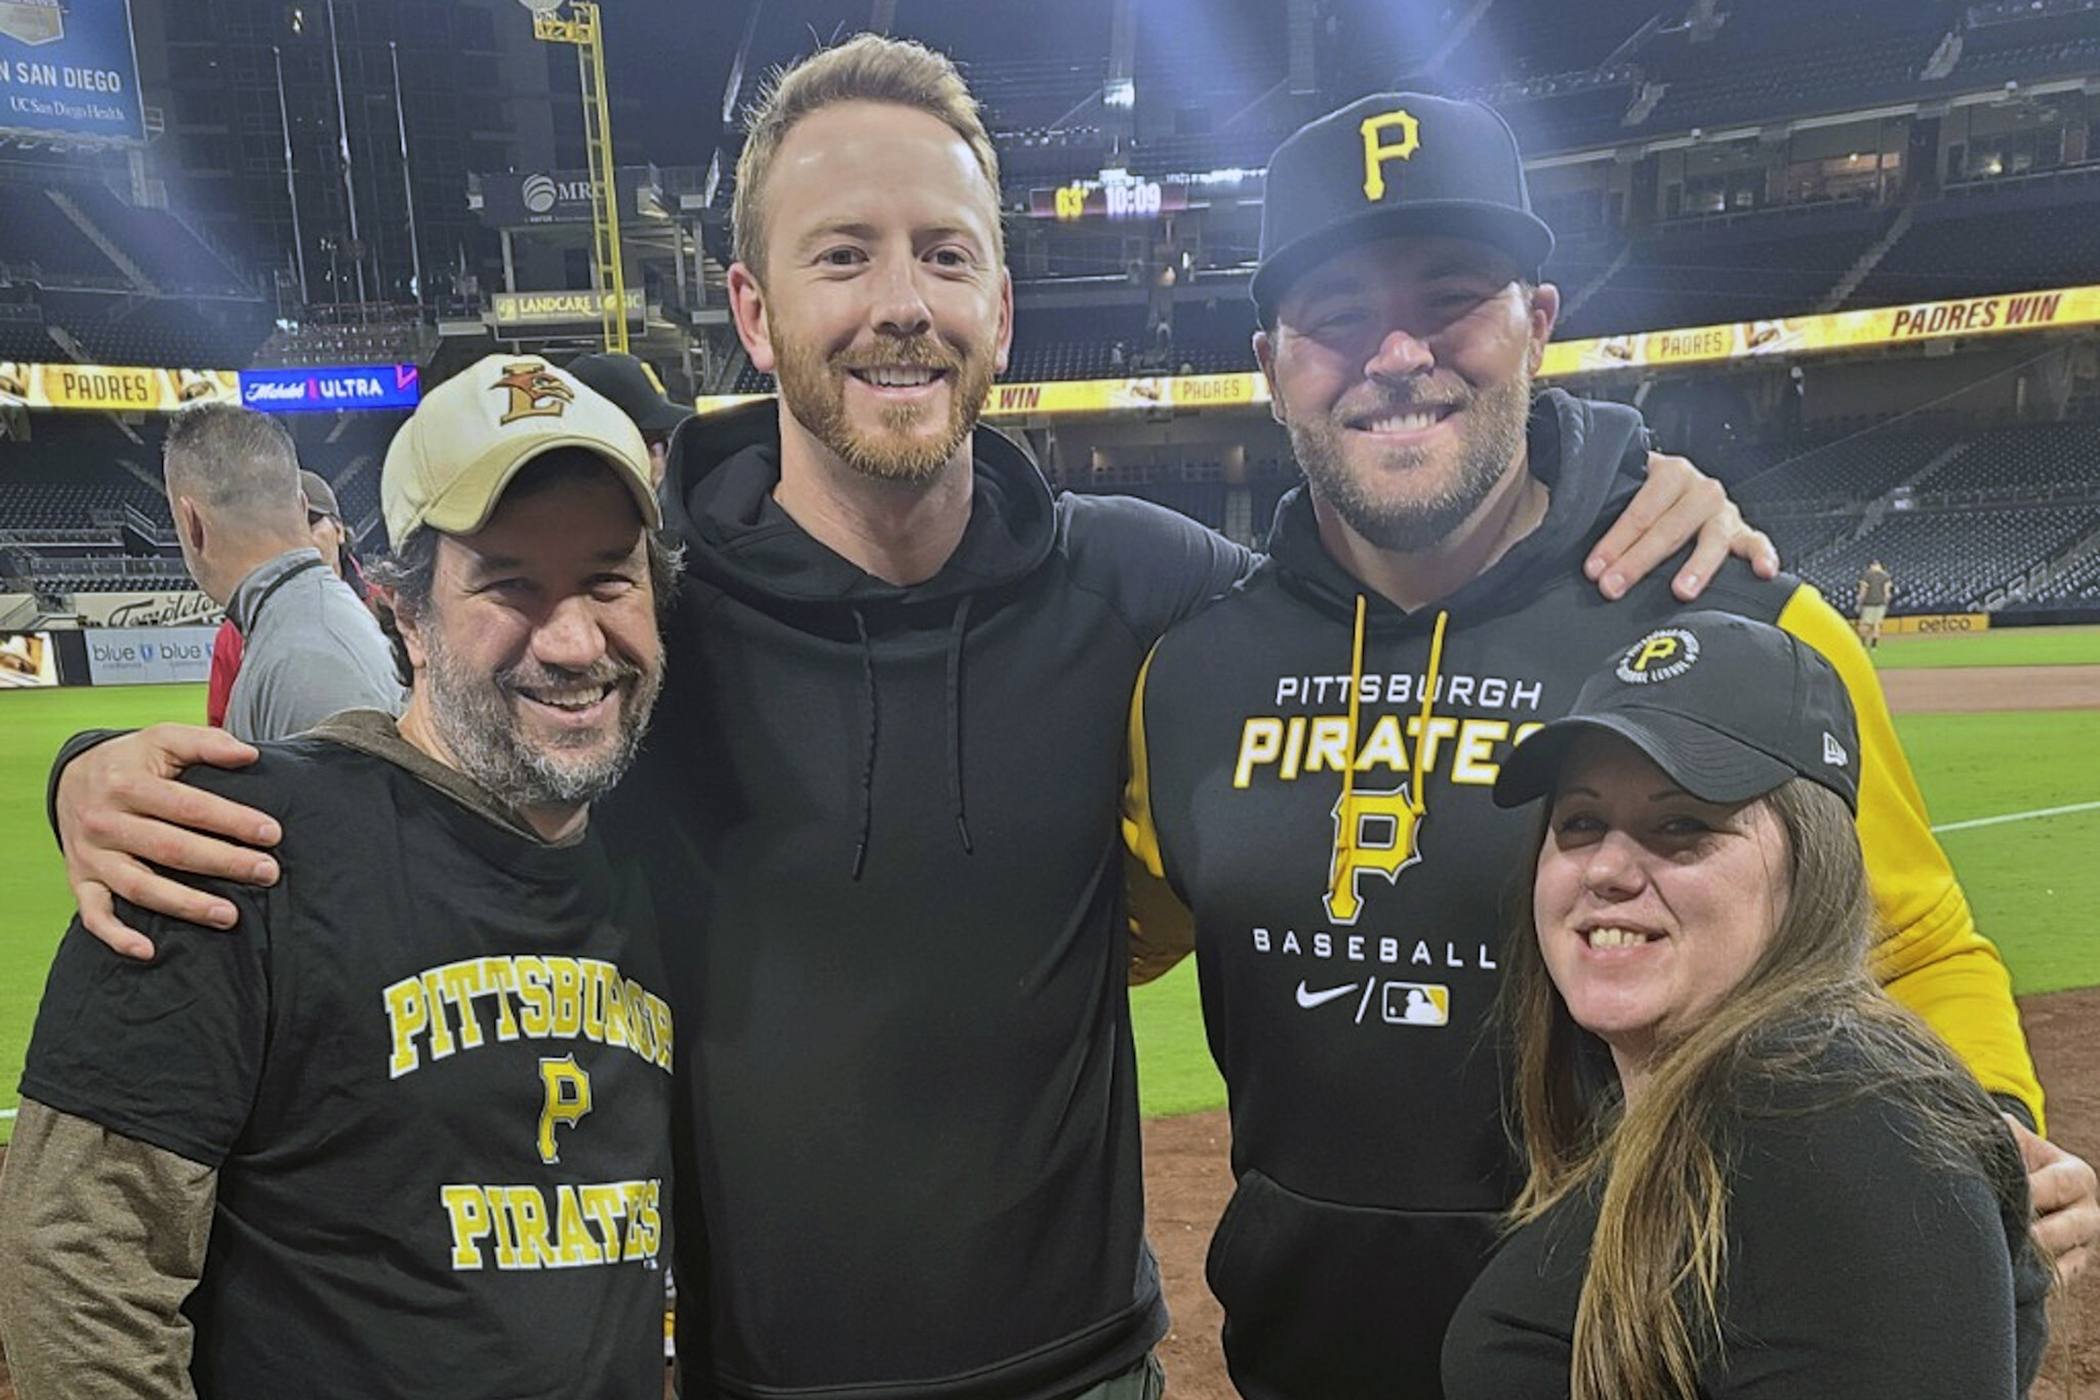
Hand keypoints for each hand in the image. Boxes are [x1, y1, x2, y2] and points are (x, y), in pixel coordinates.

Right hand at [56, 724, 279, 959]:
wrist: (70, 777)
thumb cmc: (133, 761)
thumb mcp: (163, 738)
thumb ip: (206, 744)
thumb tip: (250, 755)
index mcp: (128, 784)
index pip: (188, 806)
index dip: (232, 820)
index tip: (272, 833)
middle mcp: (105, 821)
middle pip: (170, 848)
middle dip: (223, 863)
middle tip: (268, 873)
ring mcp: (91, 855)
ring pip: (139, 887)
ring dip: (185, 904)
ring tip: (230, 915)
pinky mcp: (80, 880)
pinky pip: (93, 915)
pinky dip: (117, 936)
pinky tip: (149, 951)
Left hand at [1585, 451, 1779, 600]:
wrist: (1677, 484)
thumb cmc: (1642, 497)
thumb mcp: (1621, 491)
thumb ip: (1599, 505)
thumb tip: (1557, 529)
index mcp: (1668, 472)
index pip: (1639, 510)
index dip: (1614, 541)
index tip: (1594, 568)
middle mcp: (1699, 489)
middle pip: (1669, 529)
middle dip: (1638, 561)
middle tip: (1613, 586)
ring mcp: (1723, 512)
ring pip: (1711, 540)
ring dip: (1696, 566)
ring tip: (1681, 591)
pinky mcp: (1743, 532)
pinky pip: (1757, 542)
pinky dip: (1763, 555)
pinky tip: (1763, 571)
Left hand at [2009, 1115, 2097, 1281]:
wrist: (2020, 1185)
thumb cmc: (2014, 1158)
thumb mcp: (2013, 1141)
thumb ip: (2004, 1133)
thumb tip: (1989, 1126)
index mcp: (2077, 1175)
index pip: (2058, 1184)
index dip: (2029, 1190)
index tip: (2001, 1196)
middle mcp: (2089, 1211)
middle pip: (2069, 1228)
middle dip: (2036, 1233)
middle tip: (2008, 1236)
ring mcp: (2084, 1243)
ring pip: (2067, 1259)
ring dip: (2036, 1261)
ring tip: (2005, 1259)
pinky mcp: (2072, 1267)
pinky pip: (2060, 1280)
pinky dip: (2038, 1282)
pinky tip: (2013, 1279)